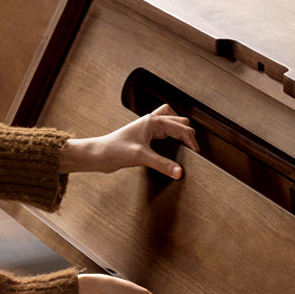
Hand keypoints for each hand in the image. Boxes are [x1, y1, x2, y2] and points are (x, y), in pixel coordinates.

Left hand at [59, 105, 198, 178]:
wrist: (98, 154)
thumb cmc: (114, 150)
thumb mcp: (141, 158)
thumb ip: (162, 164)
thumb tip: (180, 172)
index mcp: (153, 121)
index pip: (181, 128)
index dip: (191, 141)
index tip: (196, 154)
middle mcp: (152, 121)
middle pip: (180, 121)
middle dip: (188, 134)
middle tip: (192, 151)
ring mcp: (148, 127)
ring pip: (173, 122)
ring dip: (181, 131)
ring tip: (185, 145)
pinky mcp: (145, 135)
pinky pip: (165, 130)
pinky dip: (172, 135)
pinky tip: (171, 147)